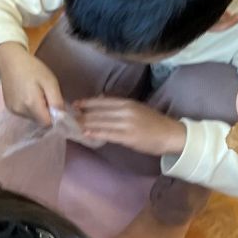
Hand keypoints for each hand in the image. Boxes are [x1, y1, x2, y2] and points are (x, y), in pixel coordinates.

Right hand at [0, 43, 64, 126]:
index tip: (55, 106)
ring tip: (36, 94)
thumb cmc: (32, 68)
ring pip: (32, 118)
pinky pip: (24, 114)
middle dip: (45, 113)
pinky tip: (27, 95)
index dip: (54, 117)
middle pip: (39, 121)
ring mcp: (13, 110)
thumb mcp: (50, 81)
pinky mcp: (9, 108)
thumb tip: (61, 117)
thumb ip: (56, 101)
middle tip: (46, 96)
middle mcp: (20, 111)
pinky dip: (29, 108)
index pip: (47, 123)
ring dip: (37, 111)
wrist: (10, 61)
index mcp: (31, 104)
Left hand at [73, 97, 187, 156]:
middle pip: (98, 112)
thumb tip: (101, 103)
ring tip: (71, 126)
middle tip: (67, 117)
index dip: (86, 103)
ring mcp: (127, 123)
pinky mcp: (128, 136)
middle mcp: (126, 110)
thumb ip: (120, 107)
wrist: (171, 134)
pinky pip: (108, 134)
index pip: (102, 101)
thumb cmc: (153, 123)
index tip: (74, 105)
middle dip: (82, 115)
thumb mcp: (137, 109)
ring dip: (84, 124)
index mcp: (127, 103)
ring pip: (100, 122)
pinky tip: (84, 134)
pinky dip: (95, 133)